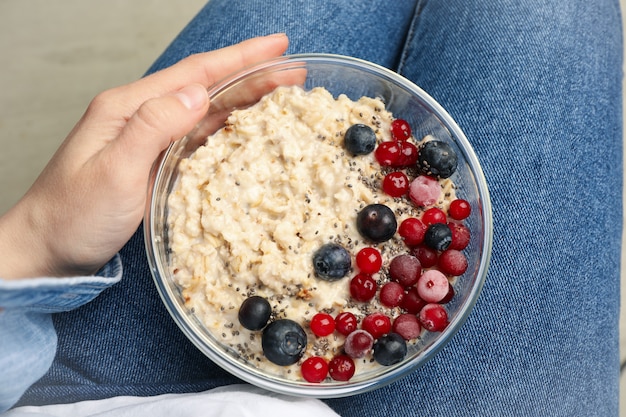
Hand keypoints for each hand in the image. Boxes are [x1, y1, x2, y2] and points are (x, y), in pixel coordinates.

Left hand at [0, 34, 288, 278]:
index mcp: (129, 108)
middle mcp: (142, 116)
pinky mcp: (156, 163)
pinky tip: (248, 128)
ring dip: (245, 101)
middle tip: (293, 72)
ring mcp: (150, 139)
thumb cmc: (73, 214)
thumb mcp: (112, 170)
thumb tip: (197, 93)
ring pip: (207, 112)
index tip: (276, 46)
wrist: (48, 248)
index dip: (239, 58)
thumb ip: (153, 127)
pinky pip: (200, 138)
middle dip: (251, 76)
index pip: (194, 74)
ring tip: (281, 94)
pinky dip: (228, 129)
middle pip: (206, 88)